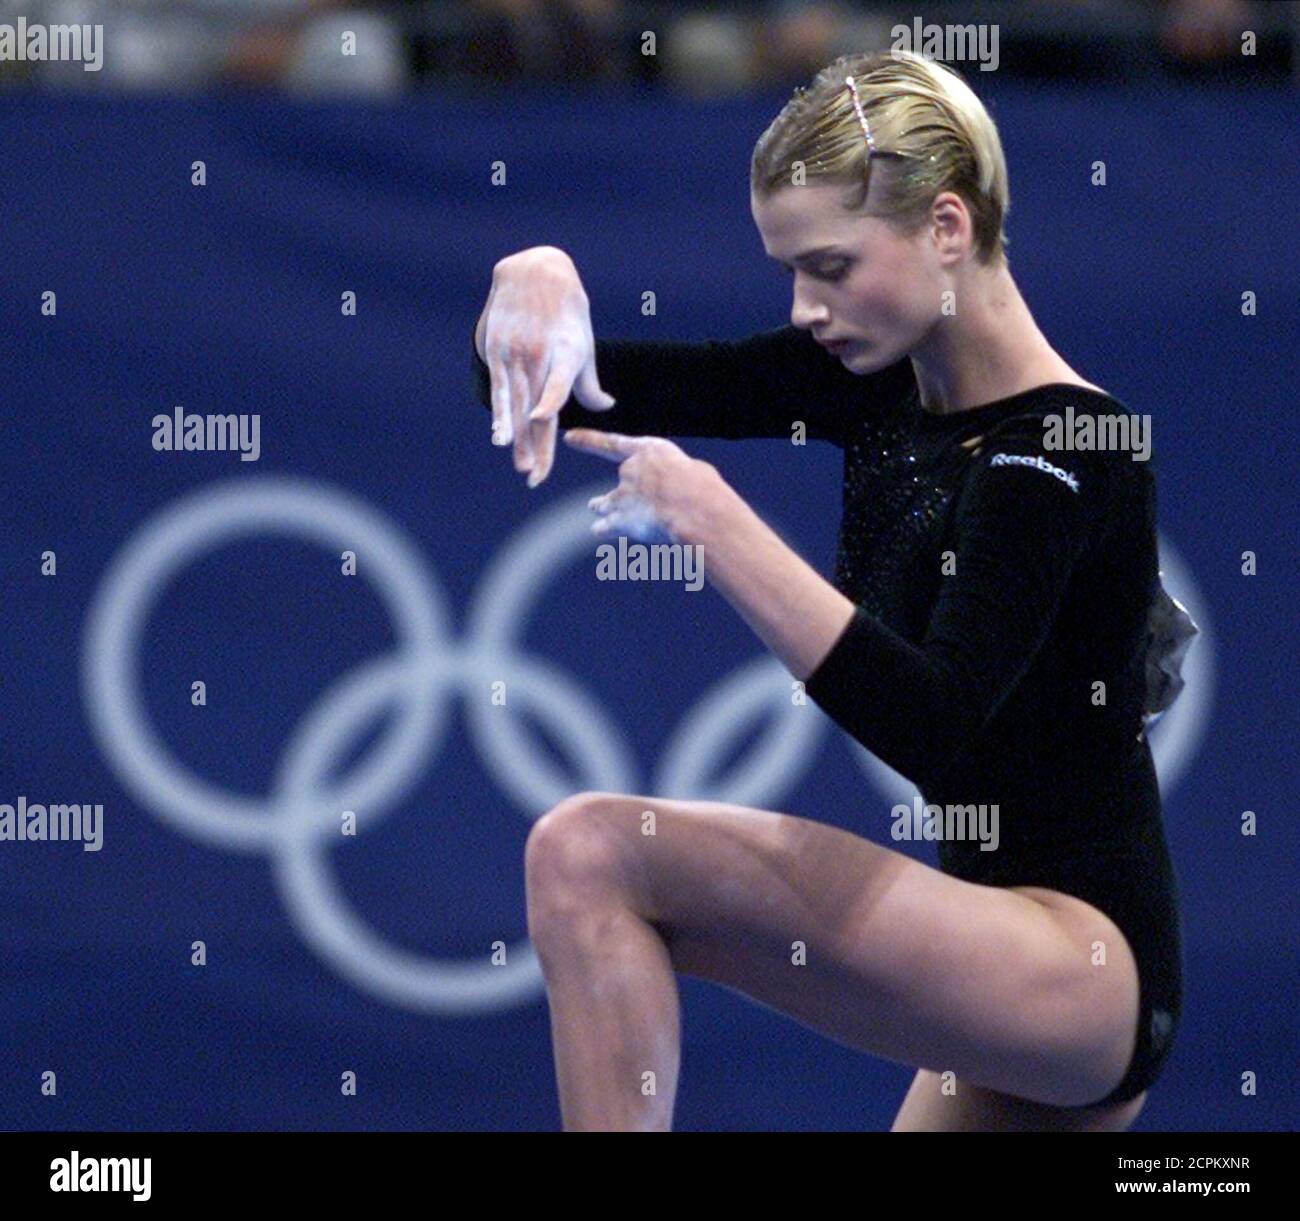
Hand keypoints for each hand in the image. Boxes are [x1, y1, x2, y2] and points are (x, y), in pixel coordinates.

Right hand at [476, 247, 615, 487]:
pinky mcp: (496, 351)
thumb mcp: (584, 342)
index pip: (557, 381)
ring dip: (517, 438)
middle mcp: (538, 354)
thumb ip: (589, 381)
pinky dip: (500, 415)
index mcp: (565, 351)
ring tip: (520, 464)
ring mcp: (515, 353)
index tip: (544, 420)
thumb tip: (606, 408)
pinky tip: (499, 438)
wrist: (535, 271)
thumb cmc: (567, 313)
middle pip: (536, 405)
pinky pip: (499, 391)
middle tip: (535, 476)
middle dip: (536, 443)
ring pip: (516, 404)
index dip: (549, 399)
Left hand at [563, 429, 724, 545]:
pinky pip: (604, 527)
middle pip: (622, 481)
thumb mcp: (692, 471)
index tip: (569, 437)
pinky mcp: (620, 520)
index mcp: (650, 451)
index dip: (589, 440)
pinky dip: (604, 529)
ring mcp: (623, 496)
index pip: (612, 443)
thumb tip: (672, 493)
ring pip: (603, 504)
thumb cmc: (703, 489)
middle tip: (639, 501)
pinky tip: (599, 531)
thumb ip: (675, 477)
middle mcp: (630, 471)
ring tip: (596, 508)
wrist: (695, 509)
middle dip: (626, 491)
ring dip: (602, 507)